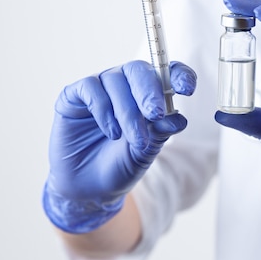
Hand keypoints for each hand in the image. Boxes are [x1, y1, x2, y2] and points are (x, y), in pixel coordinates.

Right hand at [43, 60, 195, 232]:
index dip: (178, 75)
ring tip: (133, 138)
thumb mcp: (145, 152)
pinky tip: (111, 132)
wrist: (88, 188)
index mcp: (146, 93)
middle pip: (138, 70)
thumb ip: (160, 132)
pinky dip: (103, 109)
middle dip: (150, 92)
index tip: (187, 89)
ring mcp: (98, 88)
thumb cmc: (119, 166)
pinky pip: (90, 88)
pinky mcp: (73, 96)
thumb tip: (178, 118)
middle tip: (156, 114)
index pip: (166, 73)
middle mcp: (123, 85)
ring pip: (115, 80)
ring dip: (127, 111)